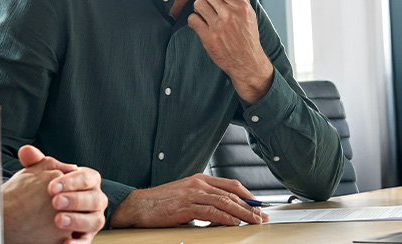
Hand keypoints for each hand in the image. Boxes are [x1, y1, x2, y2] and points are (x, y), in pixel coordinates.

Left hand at [3, 145, 105, 243]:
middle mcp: (96, 200)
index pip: (88, 177)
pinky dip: (77, 243)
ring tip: (58, 221)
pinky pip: (87, 241)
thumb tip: (26, 151)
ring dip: (77, 221)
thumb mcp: (43, 175)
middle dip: (76, 200)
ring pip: (95, 220)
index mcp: (89, 181)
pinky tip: (64, 243)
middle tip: (55, 202)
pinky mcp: (87, 236)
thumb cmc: (49, 190)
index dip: (72, 181)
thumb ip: (36, 162)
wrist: (46, 213)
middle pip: (95, 199)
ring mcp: (93, 219)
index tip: (51, 187)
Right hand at [108, 173, 267, 227]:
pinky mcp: (185, 206)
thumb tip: (224, 211)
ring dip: (242, 212)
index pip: (231, 185)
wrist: (139, 205)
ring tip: (254, 221)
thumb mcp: (186, 196)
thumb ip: (204, 199)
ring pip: (224, 202)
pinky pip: (210, 211)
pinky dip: (225, 217)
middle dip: (250, 206)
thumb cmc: (161, 202)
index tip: (259, 206)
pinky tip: (234, 223)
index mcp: (199, 179)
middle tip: (262, 216)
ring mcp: (192, 194)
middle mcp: (198, 184)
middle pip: (231, 193)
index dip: (248, 195)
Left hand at [188, 0, 274, 102]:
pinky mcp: (209, 38)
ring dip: (200, 9)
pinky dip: (195, 20)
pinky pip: (193, 20)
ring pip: (198, 5)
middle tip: (211, 6)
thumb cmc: (248, 36)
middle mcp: (230, 15)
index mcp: (241, 7)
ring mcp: (218, 27)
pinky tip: (201, 24)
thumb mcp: (250, 15)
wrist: (247, 62)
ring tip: (207, 16)